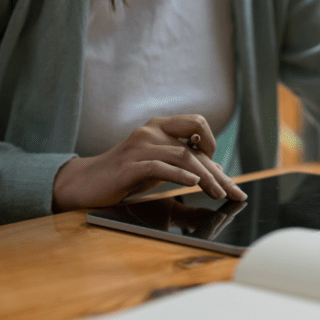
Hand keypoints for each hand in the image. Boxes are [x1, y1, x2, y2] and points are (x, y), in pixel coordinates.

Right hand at [52, 115, 246, 211]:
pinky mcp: (129, 165)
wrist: (86, 183)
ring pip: (182, 156)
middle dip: (218, 172)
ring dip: (205, 178)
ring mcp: (139, 146)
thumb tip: (218, 170)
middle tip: (234, 192)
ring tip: (218, 194)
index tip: (227, 176)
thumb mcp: (161, 167)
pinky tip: (194, 184)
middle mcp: (151, 130)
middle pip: (195, 146)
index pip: (198, 129)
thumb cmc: (126, 175)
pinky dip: (180, 175)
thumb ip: (185, 165)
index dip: (216, 148)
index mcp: (160, 126)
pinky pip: (160, 166)